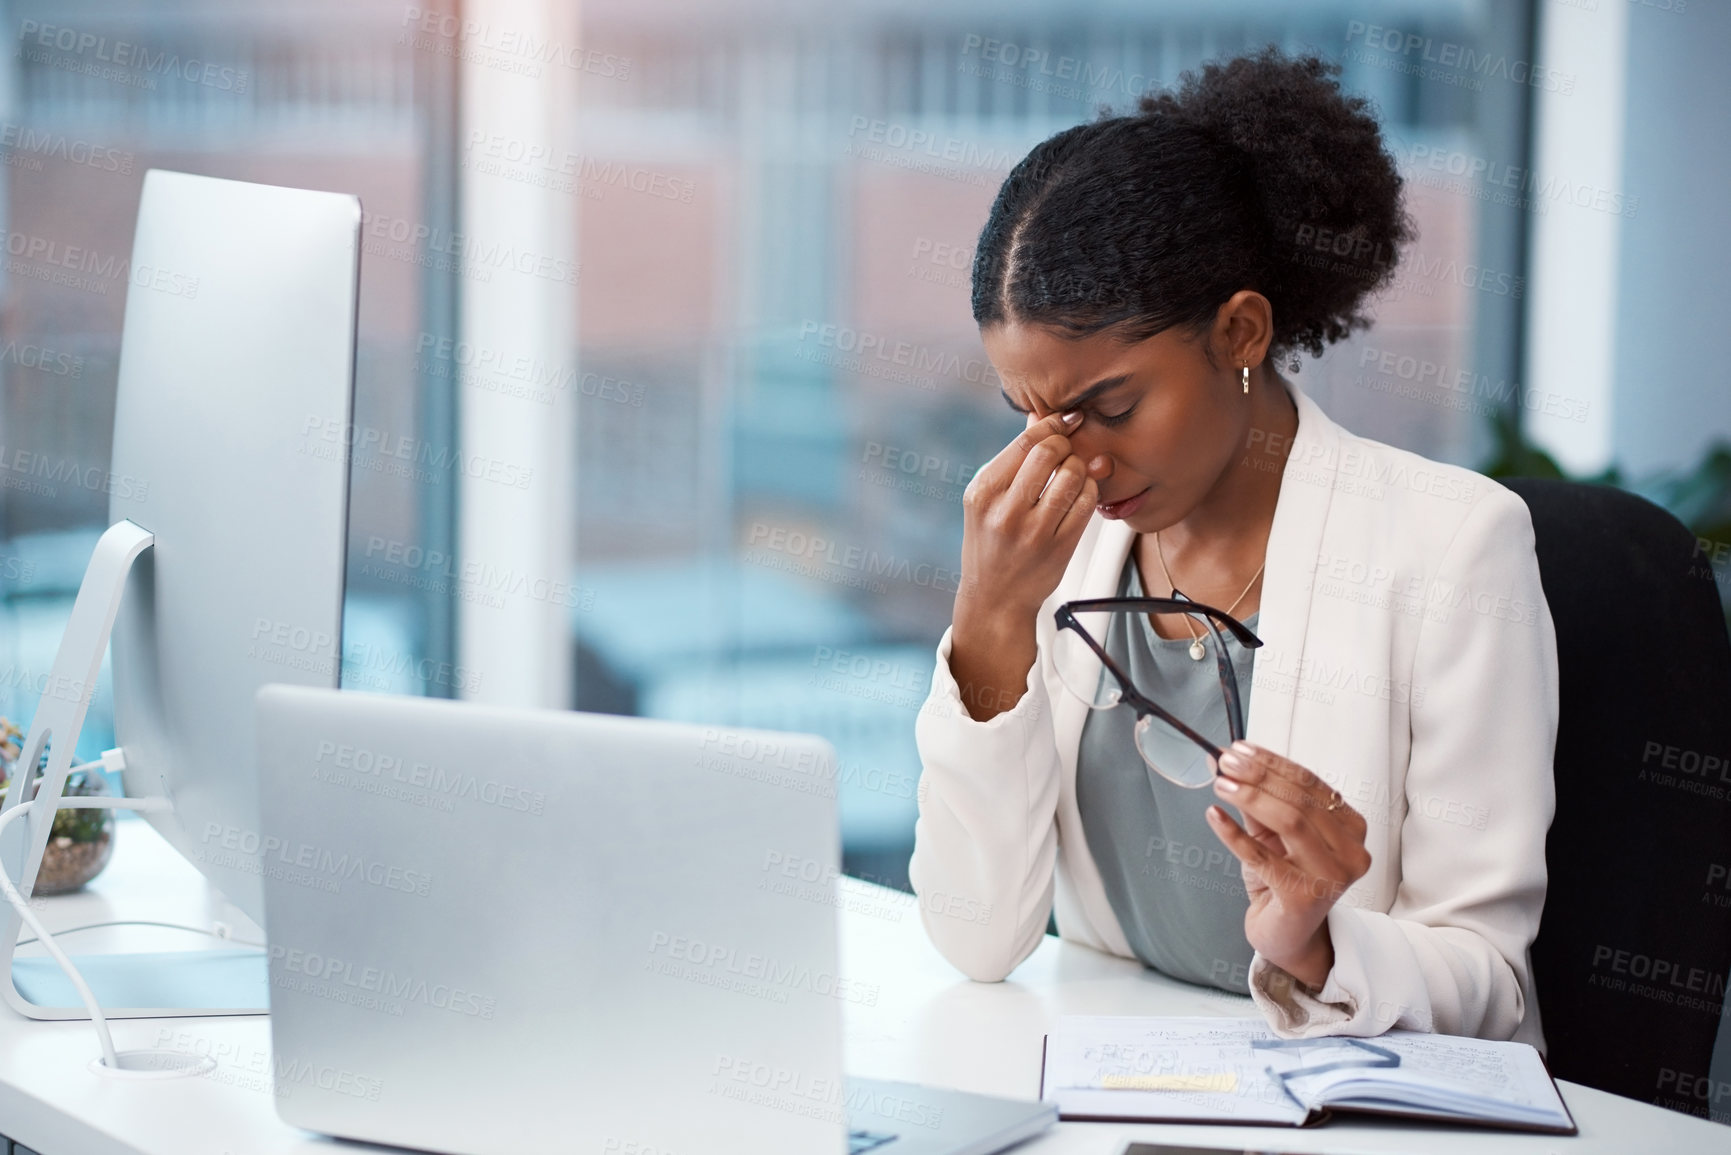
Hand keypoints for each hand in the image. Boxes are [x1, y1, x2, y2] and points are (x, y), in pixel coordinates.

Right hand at [956, 410, 1097, 624]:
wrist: (995, 598)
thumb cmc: (991, 543)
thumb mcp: (988, 499)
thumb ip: (1014, 458)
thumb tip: (1039, 416)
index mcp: (983, 492)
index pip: (1026, 442)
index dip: (1053, 424)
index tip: (1066, 420)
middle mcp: (1005, 511)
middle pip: (1051, 452)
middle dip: (1066, 445)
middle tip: (1067, 452)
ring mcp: (1033, 531)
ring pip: (1073, 475)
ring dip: (1080, 468)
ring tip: (1072, 475)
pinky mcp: (1058, 548)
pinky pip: (1086, 503)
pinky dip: (1089, 491)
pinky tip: (1080, 495)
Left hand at [1203, 741, 1370, 989]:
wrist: (1287, 936)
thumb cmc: (1283, 881)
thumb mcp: (1271, 835)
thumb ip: (1257, 801)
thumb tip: (1229, 762)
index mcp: (1350, 829)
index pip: (1311, 784)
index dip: (1273, 763)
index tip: (1240, 749)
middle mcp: (1350, 852)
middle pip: (1302, 801)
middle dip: (1259, 776)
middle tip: (1225, 762)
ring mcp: (1331, 877)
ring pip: (1291, 822)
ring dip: (1250, 797)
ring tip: (1221, 784)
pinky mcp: (1304, 898)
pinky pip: (1263, 857)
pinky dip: (1234, 834)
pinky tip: (1213, 816)